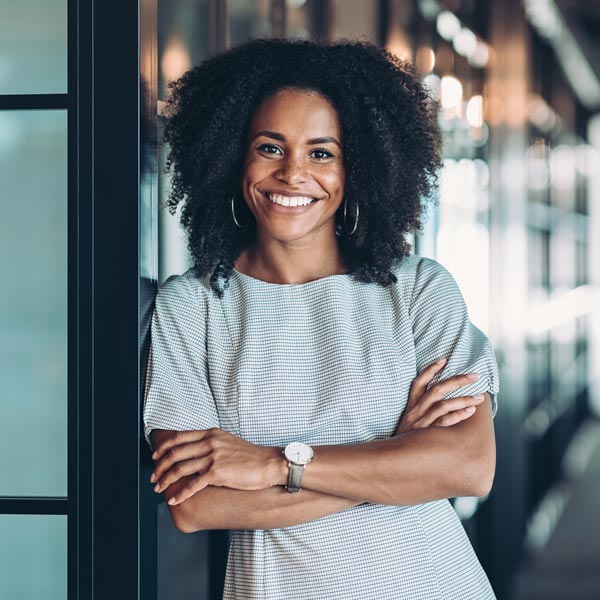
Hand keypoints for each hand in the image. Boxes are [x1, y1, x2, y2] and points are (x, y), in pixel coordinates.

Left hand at [150, 428, 284, 504]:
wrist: (268, 464)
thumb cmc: (250, 456)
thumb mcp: (227, 442)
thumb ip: (210, 443)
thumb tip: (194, 452)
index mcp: (210, 433)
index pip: (178, 438)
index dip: (163, 448)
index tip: (155, 457)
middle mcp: (209, 442)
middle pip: (175, 453)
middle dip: (160, 467)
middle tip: (154, 477)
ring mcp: (213, 457)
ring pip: (180, 469)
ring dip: (166, 480)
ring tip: (159, 489)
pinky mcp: (217, 472)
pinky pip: (192, 484)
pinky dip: (180, 493)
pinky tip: (173, 499)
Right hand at [395, 358, 483, 434]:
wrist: (392, 458)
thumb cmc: (406, 439)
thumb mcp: (408, 421)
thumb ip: (420, 410)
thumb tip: (441, 400)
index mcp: (411, 406)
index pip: (418, 382)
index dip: (430, 370)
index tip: (444, 359)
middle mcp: (415, 411)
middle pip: (436, 390)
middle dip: (457, 381)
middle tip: (475, 376)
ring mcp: (421, 422)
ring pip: (443, 405)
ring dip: (463, 399)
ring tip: (479, 397)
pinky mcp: (427, 434)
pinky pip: (444, 422)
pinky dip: (458, 415)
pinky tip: (470, 411)